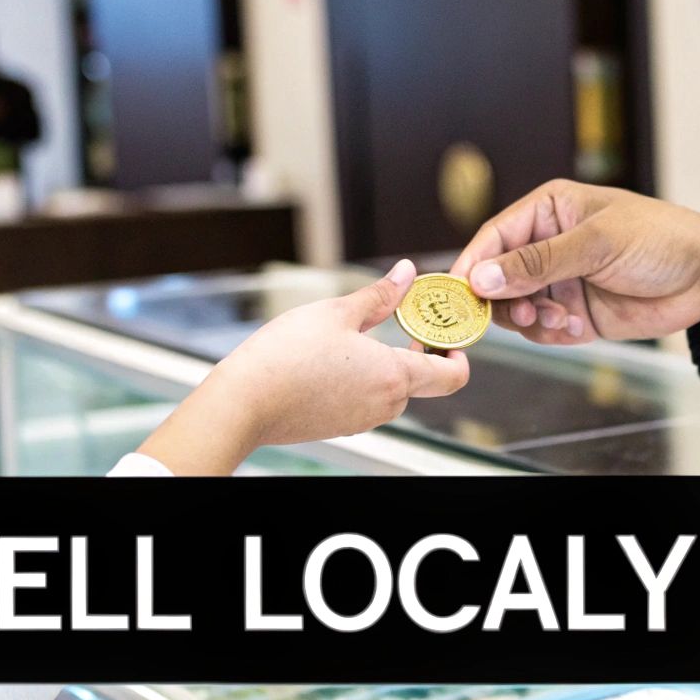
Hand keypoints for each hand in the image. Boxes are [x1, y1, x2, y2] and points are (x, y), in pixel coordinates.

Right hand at [139, 260, 470, 474]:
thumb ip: (379, 295)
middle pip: (422, 381)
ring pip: (391, 391)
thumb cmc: (285, 357)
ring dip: (385, 366)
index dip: (458, 353)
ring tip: (356, 338)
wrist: (242, 403)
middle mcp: (385, 405)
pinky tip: (333, 361)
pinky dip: (361, 381)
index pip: (453, 375)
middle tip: (399, 323)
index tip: (444, 333)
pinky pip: (365, 401)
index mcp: (395, 376)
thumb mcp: (336, 312)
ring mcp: (362, 420)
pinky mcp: (340, 427)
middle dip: (415, 352)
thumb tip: (407, 273)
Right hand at [449, 179, 699, 344]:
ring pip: (514, 309)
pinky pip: (542, 330)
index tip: (455, 293)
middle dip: (500, 300)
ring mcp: (559, 282)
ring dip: (528, 319)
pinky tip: (578, 327)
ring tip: (556, 319)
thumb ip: (539, 262)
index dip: (471, 265)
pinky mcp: (574, 314)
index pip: (493, 238)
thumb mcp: (598, 243)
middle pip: (495, 279)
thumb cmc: (660, 239)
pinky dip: (551, 333)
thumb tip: (482, 277)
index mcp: (549, 211)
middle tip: (520, 312)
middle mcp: (547, 246)